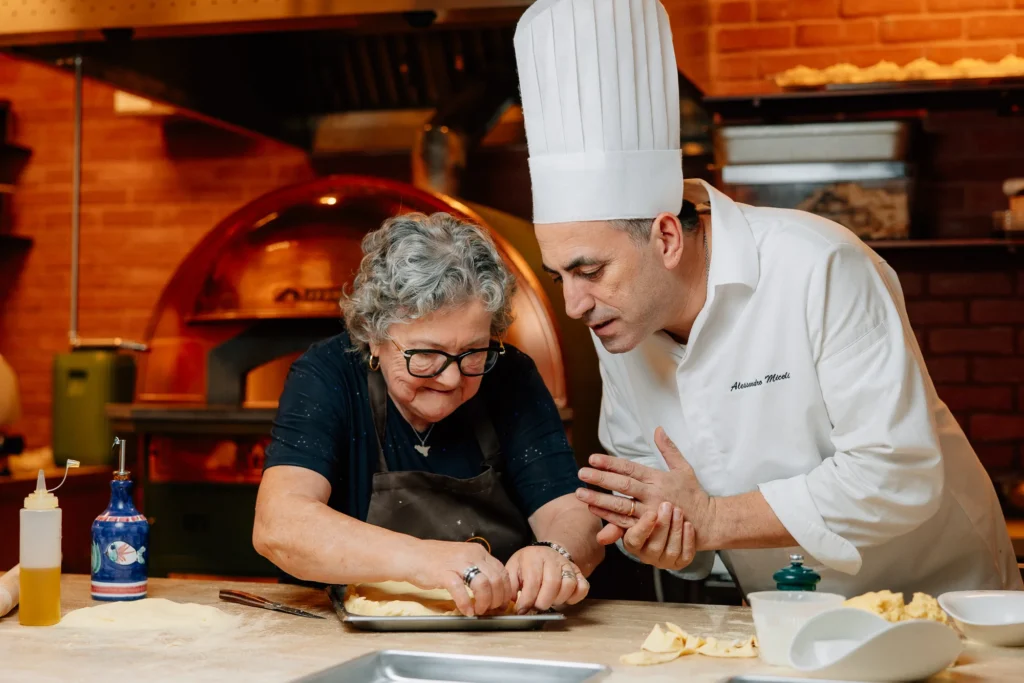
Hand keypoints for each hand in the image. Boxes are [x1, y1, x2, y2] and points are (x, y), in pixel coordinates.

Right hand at [406, 540, 512, 616]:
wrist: (412, 555)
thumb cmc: (436, 560)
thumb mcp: (463, 558)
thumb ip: (478, 568)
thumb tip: (494, 588)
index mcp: (478, 551)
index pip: (502, 571)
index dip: (505, 590)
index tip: (503, 602)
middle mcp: (472, 555)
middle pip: (496, 580)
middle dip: (497, 599)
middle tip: (491, 609)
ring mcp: (458, 564)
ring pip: (483, 585)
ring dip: (484, 602)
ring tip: (479, 610)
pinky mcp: (444, 574)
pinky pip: (461, 591)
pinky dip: (466, 604)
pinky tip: (466, 611)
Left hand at [506, 546, 588, 613]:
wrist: (545, 553)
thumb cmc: (526, 565)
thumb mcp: (513, 569)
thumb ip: (510, 585)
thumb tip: (508, 604)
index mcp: (533, 557)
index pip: (533, 580)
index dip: (527, 599)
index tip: (522, 610)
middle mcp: (552, 558)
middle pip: (553, 583)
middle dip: (543, 602)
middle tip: (536, 608)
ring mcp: (567, 565)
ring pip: (569, 585)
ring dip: (559, 599)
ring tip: (550, 602)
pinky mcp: (578, 572)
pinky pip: (583, 587)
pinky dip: (575, 597)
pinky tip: (564, 599)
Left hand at [576, 427, 713, 544]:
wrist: (708, 522)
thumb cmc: (694, 494)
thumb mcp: (684, 468)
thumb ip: (669, 449)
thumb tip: (658, 429)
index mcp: (658, 478)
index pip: (630, 468)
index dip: (611, 463)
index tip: (593, 458)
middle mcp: (653, 494)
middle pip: (623, 486)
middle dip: (600, 479)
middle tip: (581, 473)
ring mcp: (651, 512)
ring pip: (621, 506)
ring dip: (599, 499)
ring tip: (580, 493)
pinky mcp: (650, 528)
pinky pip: (626, 523)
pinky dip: (608, 517)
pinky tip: (594, 510)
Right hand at [596, 502, 695, 570]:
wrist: (675, 521)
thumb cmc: (648, 517)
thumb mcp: (631, 516)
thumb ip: (616, 520)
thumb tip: (600, 537)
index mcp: (634, 544)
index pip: (635, 540)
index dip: (643, 528)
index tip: (651, 513)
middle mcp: (648, 555)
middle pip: (655, 545)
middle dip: (662, 525)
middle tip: (667, 505)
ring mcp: (666, 560)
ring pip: (671, 549)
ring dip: (675, 530)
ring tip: (678, 511)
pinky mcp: (682, 561)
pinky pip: (686, 554)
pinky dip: (687, 539)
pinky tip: (688, 525)